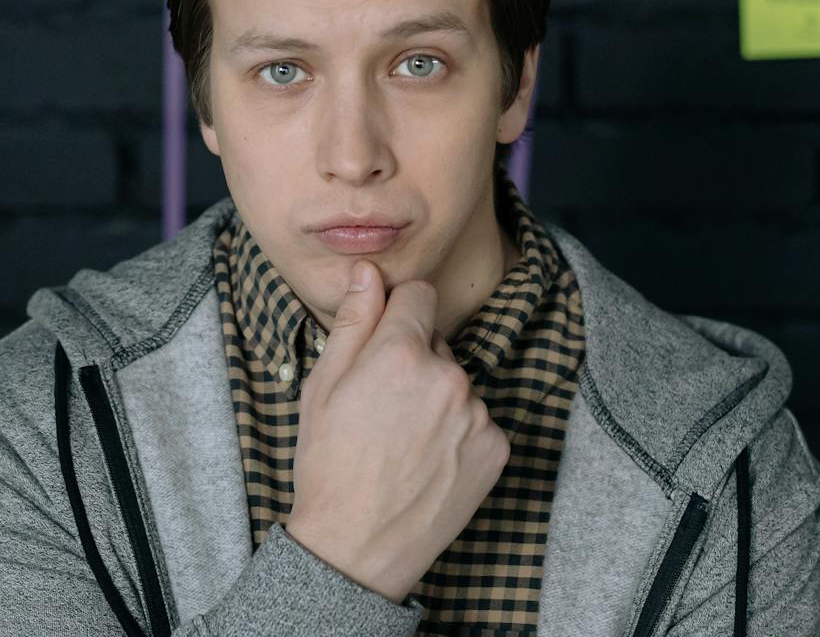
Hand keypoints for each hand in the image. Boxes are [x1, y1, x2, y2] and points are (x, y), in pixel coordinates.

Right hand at [282, 259, 511, 604]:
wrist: (356, 548)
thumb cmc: (329, 465)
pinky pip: (478, 422)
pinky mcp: (497, 448)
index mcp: (400, 352)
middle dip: (414, 362)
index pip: (419, 294)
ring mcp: (477, 414)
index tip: (384, 343)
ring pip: (457, 385)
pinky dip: (459, 435)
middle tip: (382, 408)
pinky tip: (428, 462)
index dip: (398, 313)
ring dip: (437, 400)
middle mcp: (448, 376)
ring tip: (403, 443)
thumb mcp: (323, 386)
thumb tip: (368, 271)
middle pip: (437, 344)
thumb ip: (353, 321)